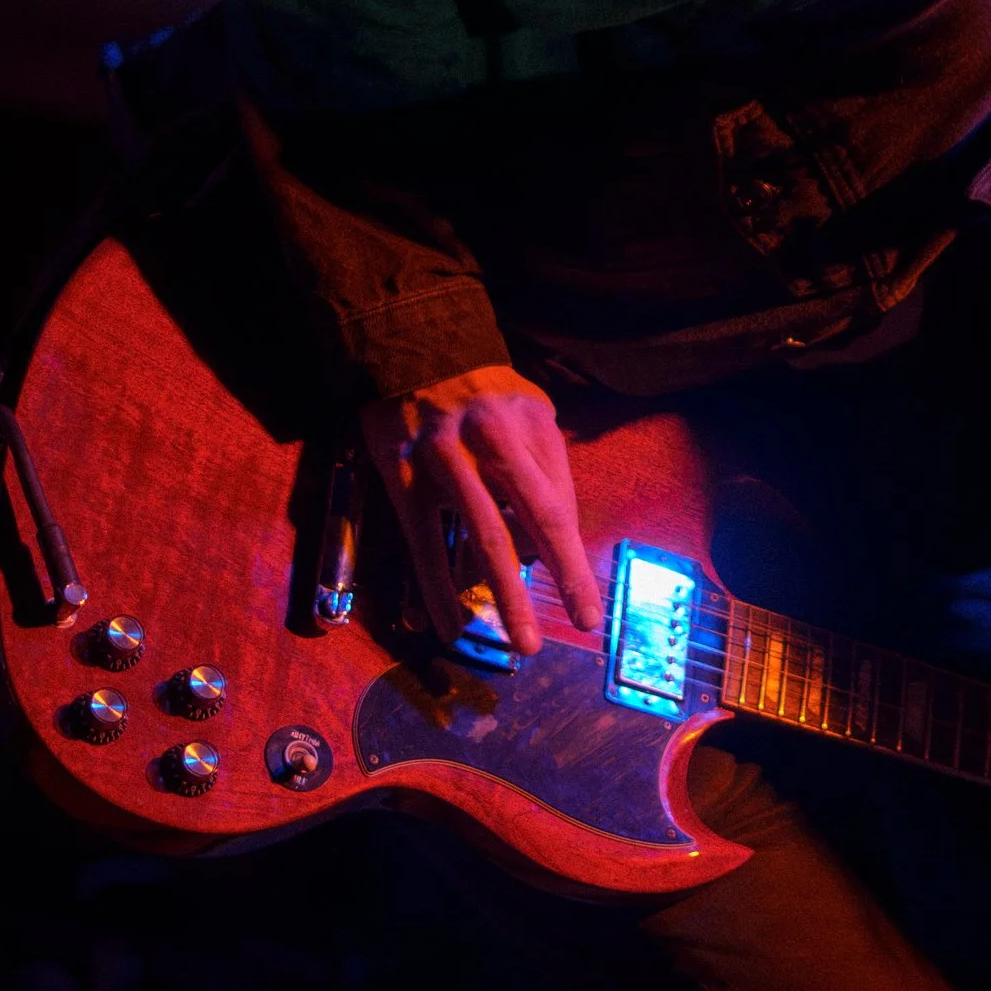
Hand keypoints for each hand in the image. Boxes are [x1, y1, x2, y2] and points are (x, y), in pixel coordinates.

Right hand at [359, 366, 601, 654]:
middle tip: (584, 622)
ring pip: (485, 535)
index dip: (573, 556)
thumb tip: (540, 546)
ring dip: (507, 594)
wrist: (409, 348)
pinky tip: (451, 625)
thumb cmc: (480, 394)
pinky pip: (426, 543)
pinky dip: (438, 588)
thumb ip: (540, 469)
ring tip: (524, 642)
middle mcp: (494, 440)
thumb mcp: (526, 412)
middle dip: (566, 572)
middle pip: (538, 514)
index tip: (586, 607)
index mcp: (531, 425)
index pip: (559, 500)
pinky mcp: (404, 476)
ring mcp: (446, 459)